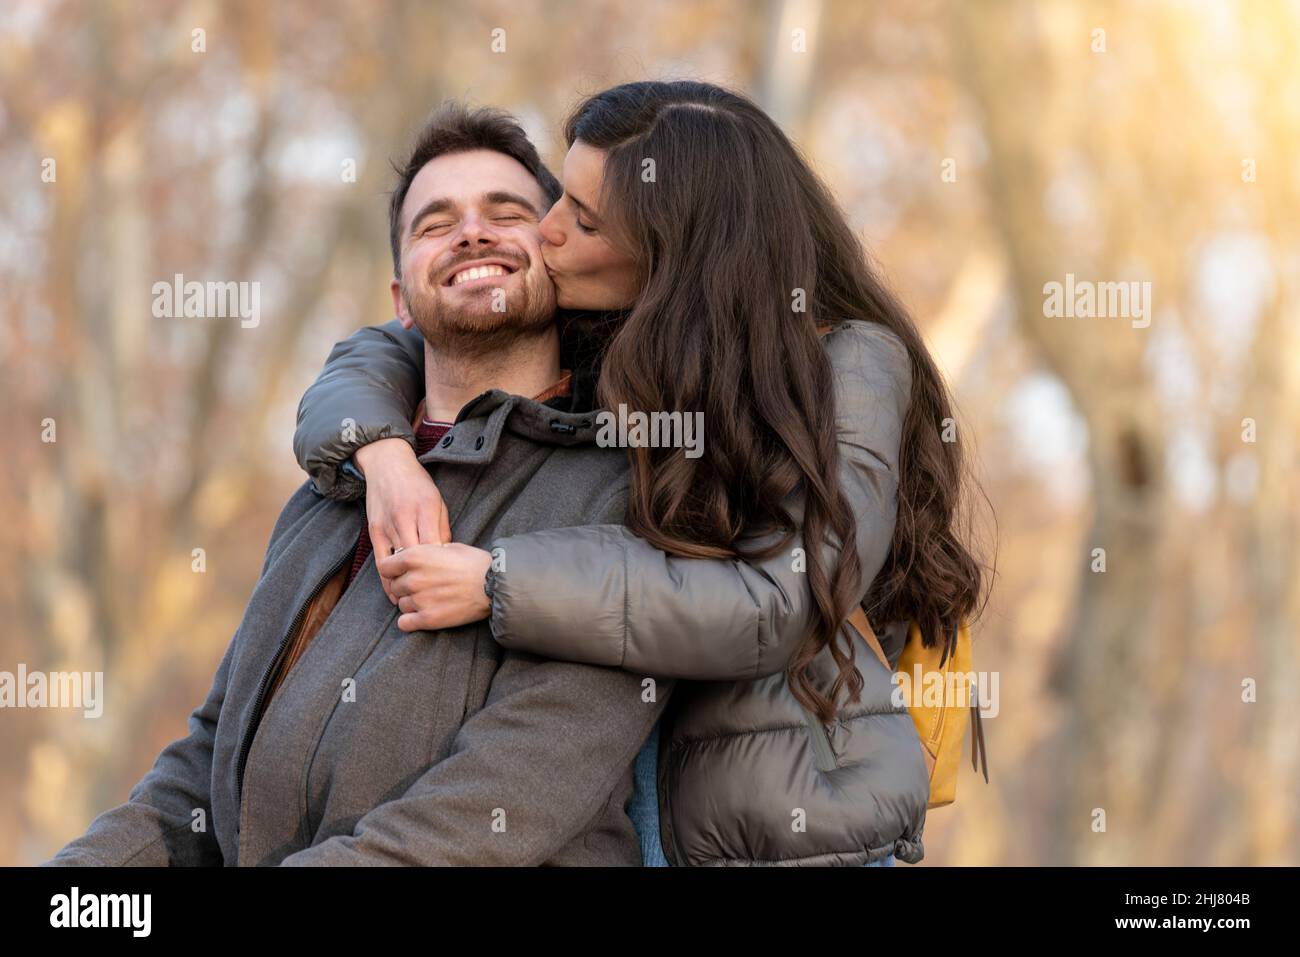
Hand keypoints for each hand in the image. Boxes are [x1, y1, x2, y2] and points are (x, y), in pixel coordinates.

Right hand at [354, 437, 451, 602]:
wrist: (387, 464)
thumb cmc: (418, 484)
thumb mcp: (438, 501)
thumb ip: (442, 529)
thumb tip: (447, 558)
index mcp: (426, 508)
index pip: (435, 547)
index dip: (441, 568)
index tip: (449, 581)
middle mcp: (405, 517)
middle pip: (417, 558)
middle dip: (425, 580)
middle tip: (434, 597)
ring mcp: (388, 525)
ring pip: (397, 563)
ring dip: (406, 584)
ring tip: (416, 601)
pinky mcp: (374, 531)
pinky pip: (381, 561)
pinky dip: (387, 578)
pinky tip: (394, 591)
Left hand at [377, 543, 492, 632]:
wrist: (495, 585)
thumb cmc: (475, 563)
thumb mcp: (449, 547)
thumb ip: (426, 553)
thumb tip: (417, 557)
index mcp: (415, 557)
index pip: (385, 567)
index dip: (393, 570)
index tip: (402, 572)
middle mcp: (413, 579)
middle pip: (394, 587)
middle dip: (405, 587)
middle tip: (423, 587)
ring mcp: (419, 600)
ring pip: (401, 605)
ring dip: (411, 603)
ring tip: (430, 600)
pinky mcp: (428, 619)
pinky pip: (404, 623)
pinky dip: (410, 621)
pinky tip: (422, 616)